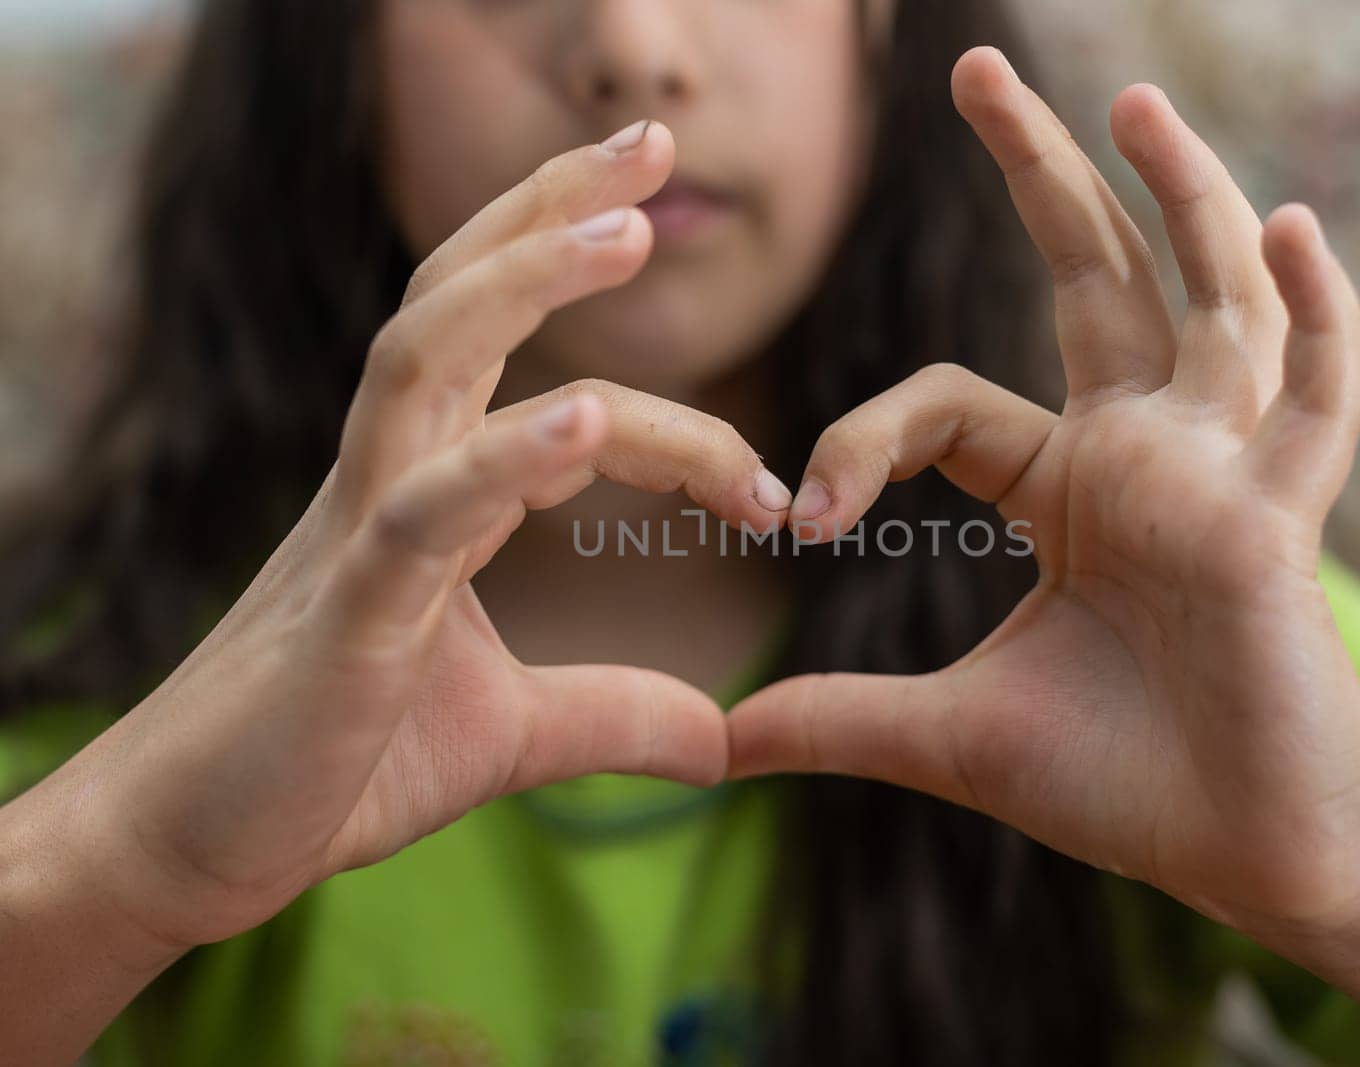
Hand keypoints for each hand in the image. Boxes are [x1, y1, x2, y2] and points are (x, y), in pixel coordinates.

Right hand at [20, 120, 790, 956]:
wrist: (191, 850)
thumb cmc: (330, 768)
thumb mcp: (510, 736)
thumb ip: (614, 715)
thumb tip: (721, 742)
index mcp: (428, 492)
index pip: (526, 367)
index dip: (642, 372)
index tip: (758, 461)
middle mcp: (389, 480)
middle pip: (459, 300)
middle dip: (551, 210)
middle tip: (656, 140)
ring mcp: (359, 532)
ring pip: (425, 359)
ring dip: (522, 279)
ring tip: (626, 225)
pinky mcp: (345, 614)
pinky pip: (424, 509)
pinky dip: (505, 458)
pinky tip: (587, 421)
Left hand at [729, 48, 1359, 937]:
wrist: (1247, 862)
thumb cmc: (1121, 787)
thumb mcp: (951, 735)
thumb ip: (838, 716)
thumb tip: (714, 741)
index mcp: (1071, 487)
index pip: (951, 399)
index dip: (862, 434)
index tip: (806, 515)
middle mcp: (1149, 453)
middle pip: (1095, 279)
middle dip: (1040, 171)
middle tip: (971, 69)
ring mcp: (1224, 471)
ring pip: (1210, 301)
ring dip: (1183, 197)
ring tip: (1133, 102)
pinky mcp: (1283, 516)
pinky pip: (1317, 396)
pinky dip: (1317, 315)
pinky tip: (1292, 227)